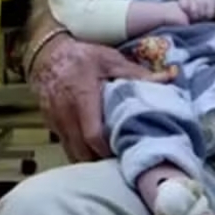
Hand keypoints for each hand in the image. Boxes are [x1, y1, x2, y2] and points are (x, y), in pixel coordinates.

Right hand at [31, 35, 166, 161]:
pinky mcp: (50, 124)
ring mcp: (55, 121)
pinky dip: (79, 150)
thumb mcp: (110, 60)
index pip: (92, 135)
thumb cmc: (81, 56)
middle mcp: (66, 114)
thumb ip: (137, 73)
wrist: (45, 54)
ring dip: (89, 158)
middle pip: (81, 151)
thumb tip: (169, 76)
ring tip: (111, 158)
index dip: (107, 149)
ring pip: (72, 151)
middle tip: (123, 160)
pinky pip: (65, 145)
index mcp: (83, 99)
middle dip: (100, 160)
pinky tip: (94, 149)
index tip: (125, 153)